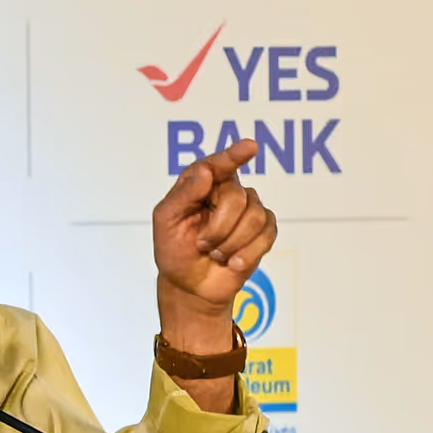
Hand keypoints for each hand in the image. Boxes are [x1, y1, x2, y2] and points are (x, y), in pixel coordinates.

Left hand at [152, 140, 277, 351]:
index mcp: (200, 183)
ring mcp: (249, 209)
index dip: (234, 155)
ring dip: (229, 243)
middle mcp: (228, 191)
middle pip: (238, 197)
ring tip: (215, 253)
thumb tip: (205, 170)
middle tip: (201, 244)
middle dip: (217, 228)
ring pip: (254, 217)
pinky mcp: (264, 230)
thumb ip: (184, 194)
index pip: (218, 164)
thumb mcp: (166, 222)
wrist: (191, 285)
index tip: (249, 147)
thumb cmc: (174, 250)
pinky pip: (266, 235)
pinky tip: (232, 261)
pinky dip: (245, 254)